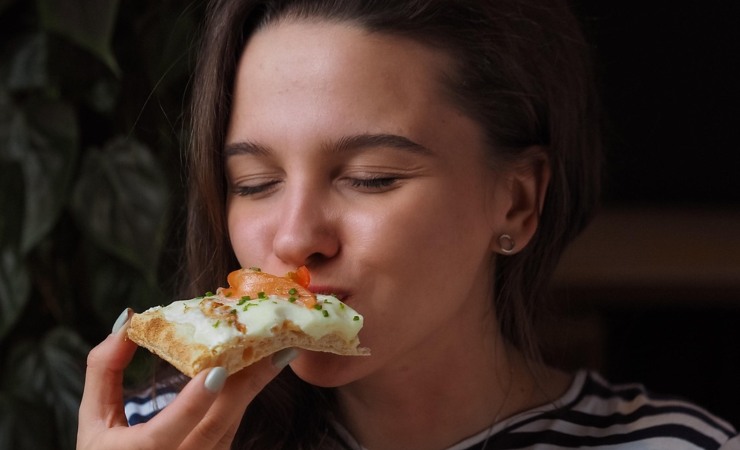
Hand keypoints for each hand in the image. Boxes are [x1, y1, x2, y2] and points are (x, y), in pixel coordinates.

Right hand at [77, 308, 295, 449]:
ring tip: (276, 349)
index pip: (164, 435)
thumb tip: (128, 319)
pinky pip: (233, 424)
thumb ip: (104, 370)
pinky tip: (261, 364)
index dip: (192, 405)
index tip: (216, 372)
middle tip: (272, 347)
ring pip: (232, 424)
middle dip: (246, 384)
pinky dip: (245, 392)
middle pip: (216, 426)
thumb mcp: (95, 419)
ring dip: (253, 384)